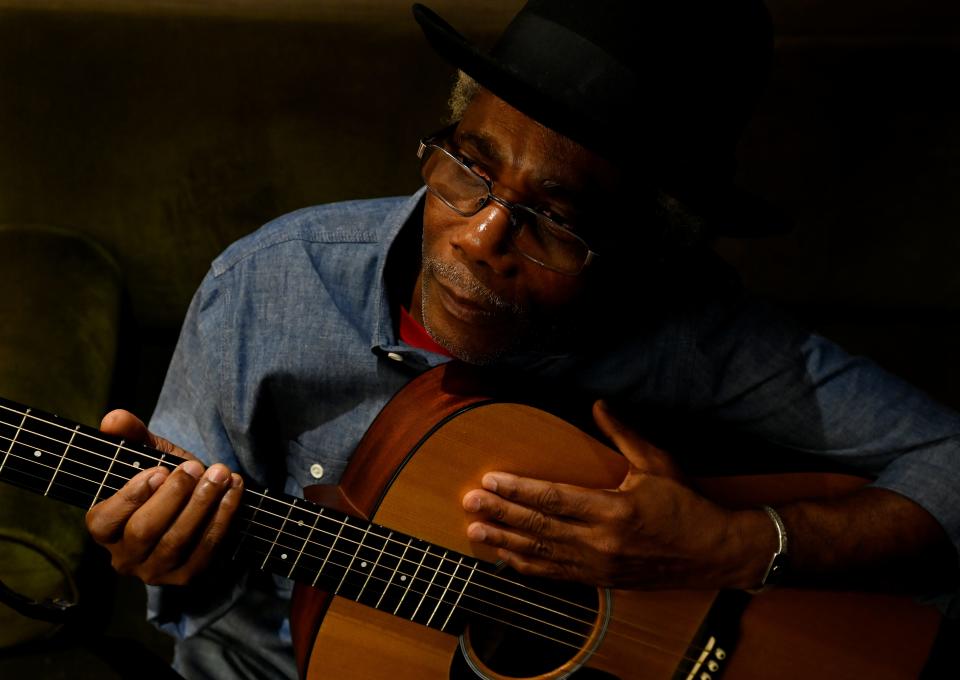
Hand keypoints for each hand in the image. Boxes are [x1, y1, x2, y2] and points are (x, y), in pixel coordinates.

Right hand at [85, 410, 243, 584]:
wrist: (198, 507)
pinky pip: (206, 549)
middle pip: (145, 531)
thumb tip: (113, 418)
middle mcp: (124, 557)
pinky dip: (223, 517)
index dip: (131, 496)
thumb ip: (131, 436)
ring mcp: (156, 571)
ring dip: (203, 504)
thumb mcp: (150, 456)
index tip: (160, 470)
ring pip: (177, 541)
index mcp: (105, 530)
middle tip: (197, 466)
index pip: (104, 520)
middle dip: (174, 496)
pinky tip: (235, 491)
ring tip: (221, 474)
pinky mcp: (188, 576)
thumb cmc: (167, 482)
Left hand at [462, 401, 760, 588]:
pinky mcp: (599, 581)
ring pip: (541, 554)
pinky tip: (504, 558)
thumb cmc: (686, 505)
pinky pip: (555, 575)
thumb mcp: (658, 463)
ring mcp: (598, 566)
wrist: (713, 554)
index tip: (490, 479)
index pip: (554, 498)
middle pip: (539, 527)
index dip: (518, 490)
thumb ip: (623, 434)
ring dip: (504, 542)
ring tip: (475, 530)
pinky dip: (526, 566)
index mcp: (614, 509)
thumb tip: (598, 404)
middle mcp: (601, 541)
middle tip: (469, 501)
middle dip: (500, 513)